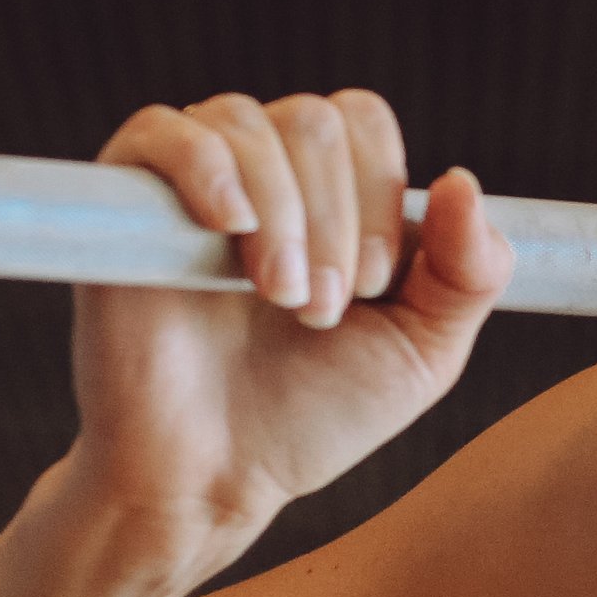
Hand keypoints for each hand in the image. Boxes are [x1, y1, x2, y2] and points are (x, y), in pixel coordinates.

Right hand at [69, 89, 512, 579]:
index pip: (363, 122)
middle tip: (322, 310)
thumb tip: (463, 181)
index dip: (380, 190)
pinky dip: (205, 166)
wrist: (214, 475)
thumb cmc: (315, 414)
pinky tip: (230, 225)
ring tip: (281, 297)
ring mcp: (192, 185)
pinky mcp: (126, 207)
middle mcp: (263, 172)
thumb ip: (470, 271)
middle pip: (314, 121)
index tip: (376, 286)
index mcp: (332, 192)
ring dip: (283, 214)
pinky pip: (160, 133)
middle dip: (334, 218)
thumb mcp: (424, 349)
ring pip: (248, 124)